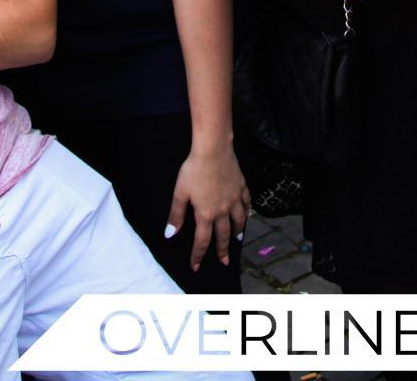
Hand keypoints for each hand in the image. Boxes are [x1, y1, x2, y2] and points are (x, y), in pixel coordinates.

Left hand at [165, 146, 248, 270]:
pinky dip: (247, 211)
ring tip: (237, 240)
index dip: (198, 255)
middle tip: (225, 261)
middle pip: (223, 235)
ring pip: (238, 221)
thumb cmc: (194, 169)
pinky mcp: (242, 187)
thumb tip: (170, 234)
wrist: (214, 150)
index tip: (196, 266)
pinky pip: (247, 203)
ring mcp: (235, 199)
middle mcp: (223, 210)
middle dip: (222, 250)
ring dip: (237, 233)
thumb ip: (176, 215)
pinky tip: (246, 214)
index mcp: (206, 213)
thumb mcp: (180, 193)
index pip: (202, 241)